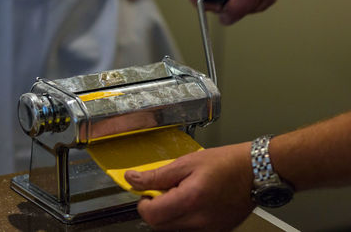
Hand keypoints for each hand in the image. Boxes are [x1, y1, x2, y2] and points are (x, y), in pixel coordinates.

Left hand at [125, 142, 255, 230]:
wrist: (256, 171)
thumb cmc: (225, 163)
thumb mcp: (186, 163)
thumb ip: (157, 175)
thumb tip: (132, 180)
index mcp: (190, 200)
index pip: (151, 215)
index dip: (143, 203)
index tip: (146, 192)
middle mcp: (199, 221)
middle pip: (159, 226)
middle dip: (155, 209)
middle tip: (165, 190)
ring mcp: (209, 230)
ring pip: (174, 229)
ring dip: (169, 214)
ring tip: (182, 194)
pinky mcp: (217, 231)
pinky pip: (190, 230)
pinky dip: (184, 218)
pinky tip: (193, 202)